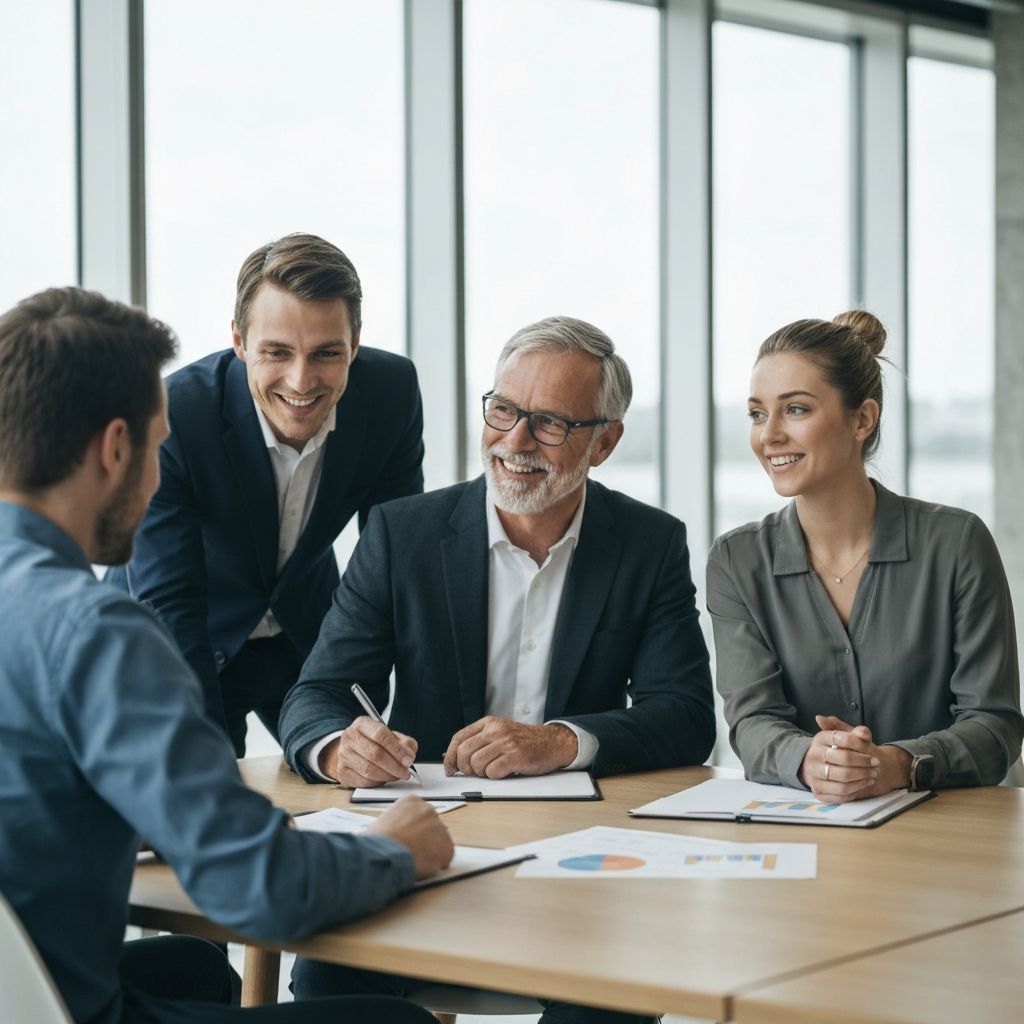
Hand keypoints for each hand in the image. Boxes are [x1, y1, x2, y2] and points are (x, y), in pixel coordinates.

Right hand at [318, 716, 417, 787]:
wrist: (353, 749)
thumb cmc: (376, 742)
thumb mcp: (392, 736)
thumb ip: (405, 743)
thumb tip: (409, 756)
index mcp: (362, 723)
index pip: (380, 734)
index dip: (397, 749)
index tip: (408, 760)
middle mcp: (349, 737)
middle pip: (375, 753)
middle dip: (394, 766)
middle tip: (405, 772)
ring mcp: (343, 754)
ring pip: (368, 769)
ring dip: (387, 776)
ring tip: (397, 776)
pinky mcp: (342, 771)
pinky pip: (362, 781)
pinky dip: (377, 782)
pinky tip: (384, 779)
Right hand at [366, 796, 453, 879]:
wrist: (383, 854)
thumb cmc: (377, 842)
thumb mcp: (383, 822)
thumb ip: (397, 822)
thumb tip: (399, 833)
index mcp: (411, 801)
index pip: (419, 813)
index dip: (414, 829)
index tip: (408, 837)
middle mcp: (428, 809)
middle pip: (431, 826)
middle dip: (424, 839)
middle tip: (411, 851)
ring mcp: (439, 826)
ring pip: (439, 842)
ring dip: (430, 852)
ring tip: (413, 861)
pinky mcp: (447, 846)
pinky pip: (445, 857)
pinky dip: (436, 865)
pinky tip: (421, 867)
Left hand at [443, 717, 577, 777]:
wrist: (553, 742)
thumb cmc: (525, 741)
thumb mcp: (500, 732)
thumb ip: (480, 740)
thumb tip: (456, 760)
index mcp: (489, 723)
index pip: (459, 738)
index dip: (450, 756)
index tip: (449, 769)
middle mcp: (495, 730)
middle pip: (464, 752)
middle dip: (465, 768)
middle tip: (474, 772)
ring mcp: (506, 742)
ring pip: (476, 764)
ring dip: (482, 773)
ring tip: (494, 769)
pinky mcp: (515, 756)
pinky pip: (492, 772)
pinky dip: (495, 776)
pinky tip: (504, 771)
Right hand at [799, 716, 912, 801]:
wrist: (827, 767)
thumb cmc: (844, 750)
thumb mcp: (850, 737)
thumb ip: (859, 732)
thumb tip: (863, 733)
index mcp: (820, 738)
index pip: (842, 739)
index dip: (861, 746)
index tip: (874, 755)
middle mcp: (813, 755)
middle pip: (844, 759)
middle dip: (864, 763)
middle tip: (876, 766)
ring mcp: (813, 774)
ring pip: (843, 779)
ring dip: (862, 778)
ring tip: (872, 776)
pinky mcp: (817, 791)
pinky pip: (840, 795)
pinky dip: (855, 791)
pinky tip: (862, 785)